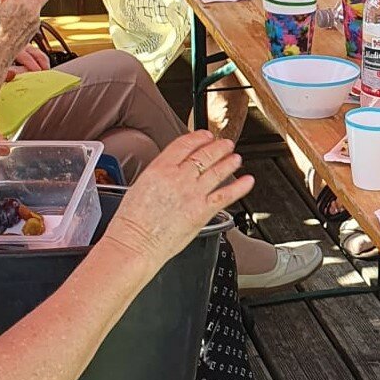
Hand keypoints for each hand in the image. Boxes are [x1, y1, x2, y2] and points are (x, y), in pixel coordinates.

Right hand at [104, 131, 254, 268]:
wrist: (134, 243)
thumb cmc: (131, 222)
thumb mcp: (140, 186)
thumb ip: (159, 176)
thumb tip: (171, 173)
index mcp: (160, 168)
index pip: (185, 144)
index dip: (199, 137)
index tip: (205, 136)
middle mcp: (179, 177)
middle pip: (205, 154)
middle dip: (218, 147)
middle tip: (225, 144)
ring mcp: (193, 193)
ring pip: (218, 171)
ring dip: (229, 162)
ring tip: (236, 158)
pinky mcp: (203, 211)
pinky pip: (226, 194)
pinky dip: (240, 186)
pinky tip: (247, 181)